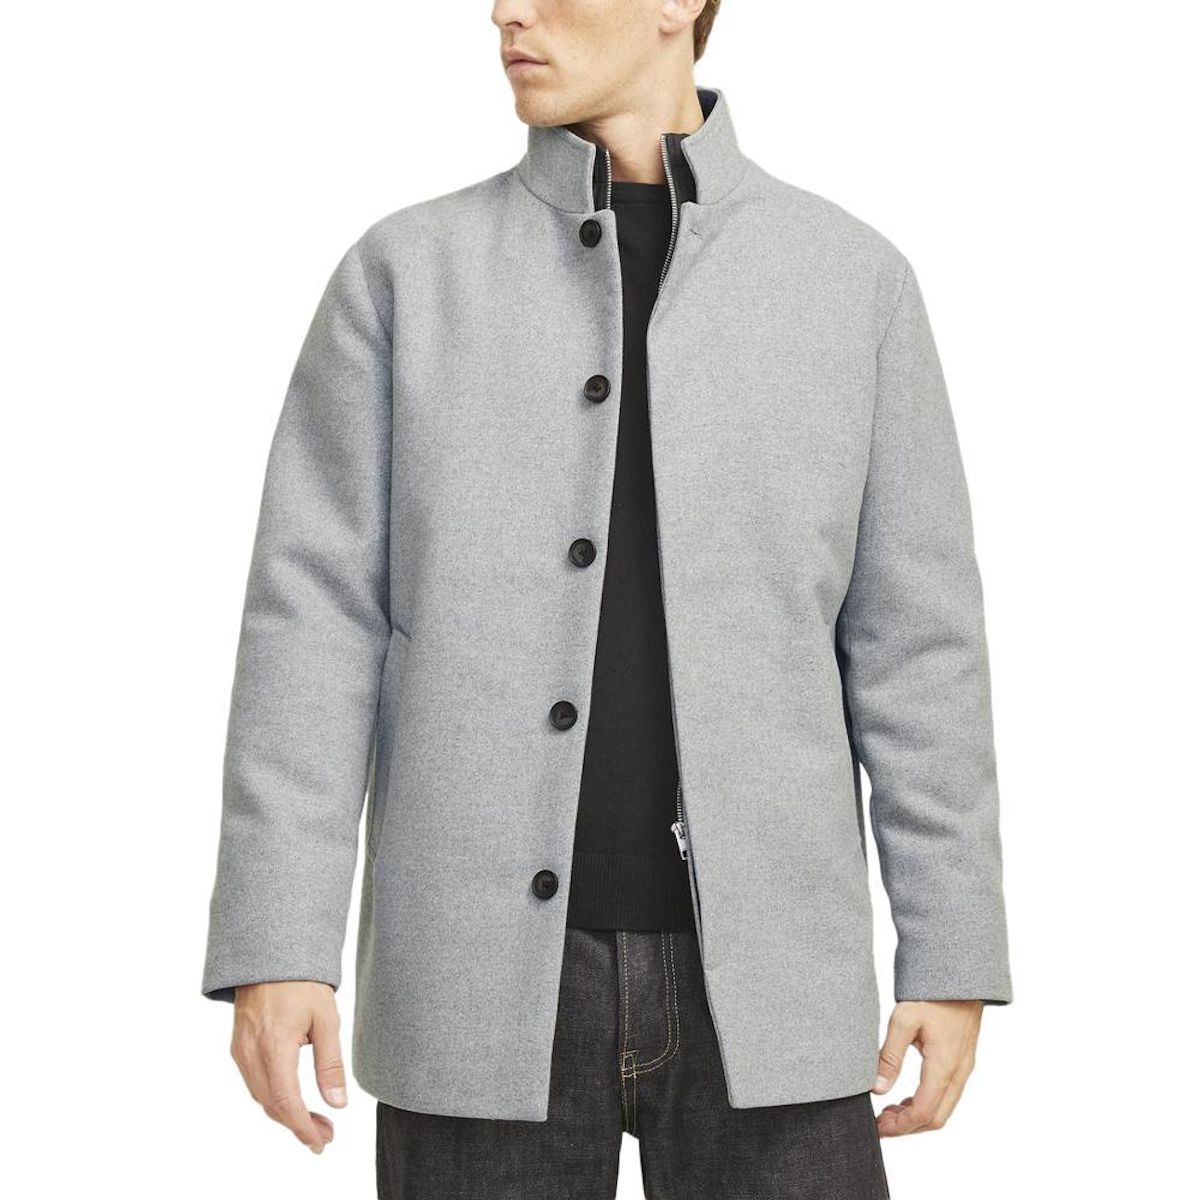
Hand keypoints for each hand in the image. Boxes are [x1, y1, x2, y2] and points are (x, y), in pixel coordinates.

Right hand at [230, 981, 347, 1152]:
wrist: (270, 955)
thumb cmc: (302, 982)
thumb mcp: (326, 1020)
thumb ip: (330, 1064)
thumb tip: (338, 1103)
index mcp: (274, 1047)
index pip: (286, 1102)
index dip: (303, 1127)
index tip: (321, 1141)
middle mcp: (251, 1054)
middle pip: (272, 1105)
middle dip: (298, 1125)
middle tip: (325, 1135)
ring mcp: (241, 1051)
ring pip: (261, 1096)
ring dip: (286, 1113)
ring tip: (315, 1121)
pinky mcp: (238, 1046)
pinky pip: (254, 1082)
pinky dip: (273, 1097)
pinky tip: (293, 1098)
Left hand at [871, 999, 982, 1135]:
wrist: (961, 976)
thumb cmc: (932, 994)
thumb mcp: (903, 1020)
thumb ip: (890, 1056)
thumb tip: (877, 1089)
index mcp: (944, 1066)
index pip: (924, 1112)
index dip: (901, 1126)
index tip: (878, 1127)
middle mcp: (958, 1073)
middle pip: (936, 1118)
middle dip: (908, 1127)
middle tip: (880, 1124)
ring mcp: (963, 1068)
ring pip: (943, 1109)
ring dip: (918, 1117)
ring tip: (889, 1112)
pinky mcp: (962, 1061)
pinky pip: (947, 1095)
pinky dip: (927, 1104)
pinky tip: (906, 1097)